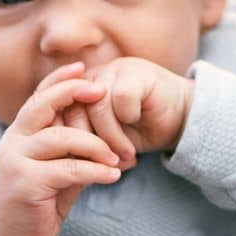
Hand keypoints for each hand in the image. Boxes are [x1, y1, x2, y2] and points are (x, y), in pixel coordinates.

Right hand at [0, 63, 122, 235]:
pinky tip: (113, 175)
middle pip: (42, 105)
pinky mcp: (26, 184)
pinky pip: (68, 169)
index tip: (84, 67)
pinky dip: (95, 171)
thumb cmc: (40, 198)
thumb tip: (108, 128)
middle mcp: (13, 142)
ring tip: (118, 155)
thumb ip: (74, 148)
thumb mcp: (59, 168)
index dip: (60, 79)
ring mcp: (16, 161)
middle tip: (102, 93)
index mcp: (20, 133)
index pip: (38, 96)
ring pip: (61, 137)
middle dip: (73, 93)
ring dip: (95, 144)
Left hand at [61, 57, 194, 161]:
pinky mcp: (136, 72)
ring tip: (123, 157)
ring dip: (110, 138)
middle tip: (103, 164)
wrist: (181, 118)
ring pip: (97, 107)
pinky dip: (127, 123)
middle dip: (87, 143)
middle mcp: (93, 76)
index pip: (55, 110)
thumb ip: (82, 139)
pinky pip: (121, 99)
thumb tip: (58, 157)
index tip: (77, 163)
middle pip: (73, 109)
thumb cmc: (140, 131)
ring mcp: (114, 71)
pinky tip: (135, 139)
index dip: (63, 136)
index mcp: (78, 90)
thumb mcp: (105, 139)